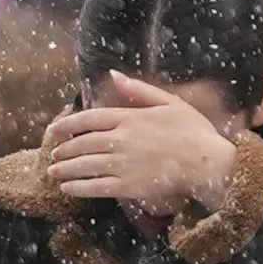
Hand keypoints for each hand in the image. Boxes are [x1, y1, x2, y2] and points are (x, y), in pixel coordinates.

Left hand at [45, 71, 237, 213]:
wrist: (208, 162)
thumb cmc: (193, 130)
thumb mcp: (168, 102)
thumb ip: (138, 89)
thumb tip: (113, 75)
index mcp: (130, 117)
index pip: (89, 119)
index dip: (67, 124)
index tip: (54, 130)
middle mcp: (122, 139)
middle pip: (83, 143)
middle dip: (65, 149)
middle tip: (54, 154)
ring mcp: (123, 163)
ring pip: (85, 165)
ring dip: (65, 169)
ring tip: (54, 172)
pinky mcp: (128, 185)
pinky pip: (96, 186)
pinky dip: (78, 188)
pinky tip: (67, 188)